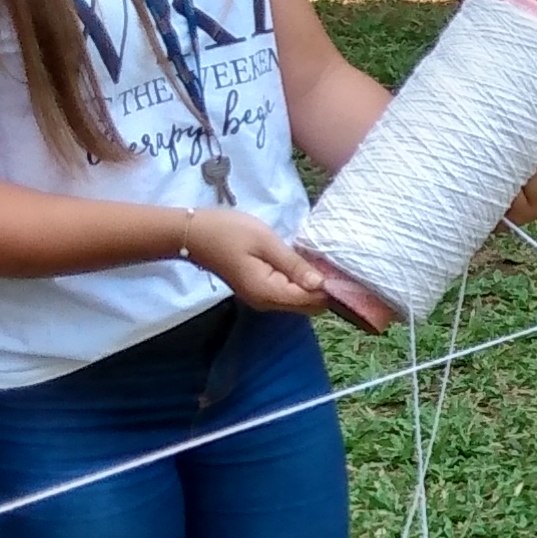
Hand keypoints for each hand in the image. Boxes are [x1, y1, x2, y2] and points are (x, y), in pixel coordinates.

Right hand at [182, 209, 326, 314]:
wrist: (192, 233)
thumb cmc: (227, 232)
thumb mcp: (265, 242)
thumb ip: (294, 264)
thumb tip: (322, 284)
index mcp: (268, 292)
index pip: (312, 300)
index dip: (331, 288)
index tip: (344, 269)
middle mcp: (266, 303)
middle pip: (309, 305)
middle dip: (325, 289)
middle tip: (333, 261)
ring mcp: (261, 299)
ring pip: (299, 300)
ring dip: (313, 285)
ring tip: (320, 259)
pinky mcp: (259, 291)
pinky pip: (288, 293)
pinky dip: (300, 282)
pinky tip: (304, 263)